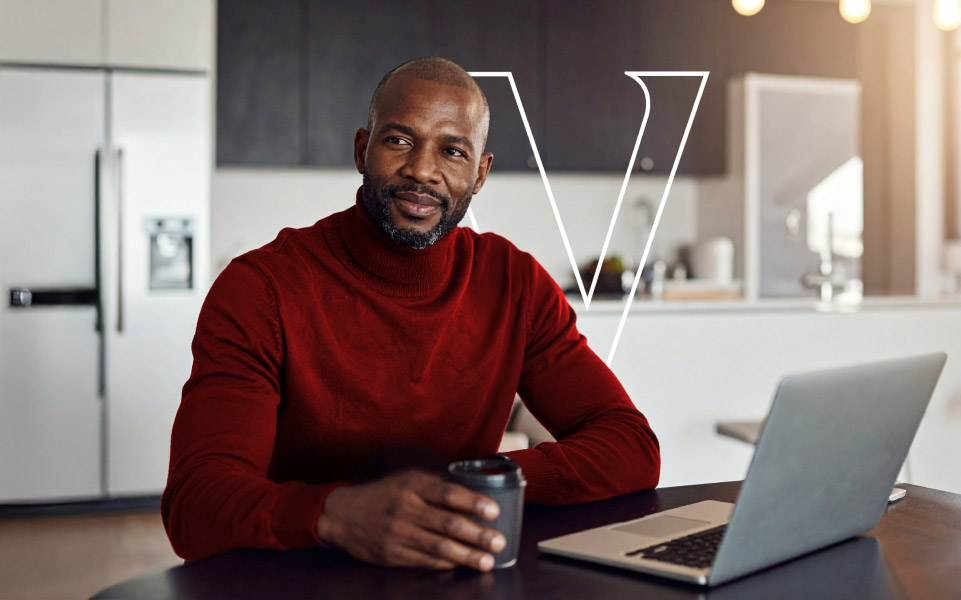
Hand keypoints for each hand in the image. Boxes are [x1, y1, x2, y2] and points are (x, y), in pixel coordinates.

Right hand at [315, 470, 505, 570]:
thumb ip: (435, 486)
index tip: (494, 510)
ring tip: (487, 561)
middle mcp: (406, 508)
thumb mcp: (406, 480)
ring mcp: (398, 533)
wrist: (343, 514)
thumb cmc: (382, 494)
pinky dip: (446, 563)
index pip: (448, 493)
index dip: (473, 502)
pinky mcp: (392, 554)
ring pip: (438, 546)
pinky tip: (461, 565)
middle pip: (447, 523)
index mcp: (412, 485)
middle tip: (499, 542)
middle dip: (477, 534)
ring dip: (466, 555)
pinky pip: (425, 560)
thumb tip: (470, 492)